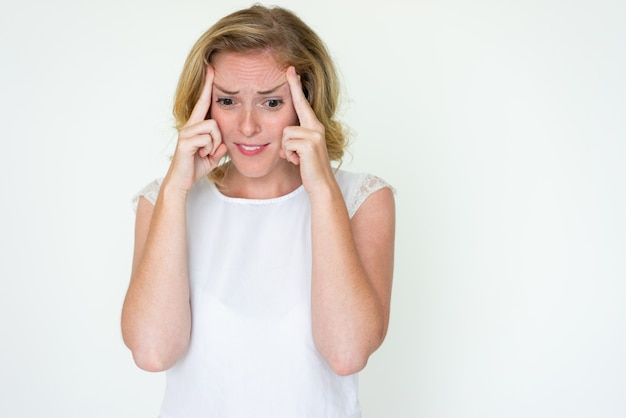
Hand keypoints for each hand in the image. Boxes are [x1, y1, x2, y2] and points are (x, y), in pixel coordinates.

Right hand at [165, 66, 226, 193]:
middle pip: (214, 119)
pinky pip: (207, 139)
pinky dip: (209, 149)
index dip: (208, 86)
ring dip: (214, 144)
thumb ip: (219, 147)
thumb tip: (225, 144)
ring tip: (206, 154)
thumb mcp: (213, 156)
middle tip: (210, 151)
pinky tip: (201, 156)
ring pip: (212, 128)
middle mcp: (189, 126)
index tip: (211, 68)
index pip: (203, 102)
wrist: (181, 182)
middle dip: (218, 136)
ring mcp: (185, 133)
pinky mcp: (185, 142)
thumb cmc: (194, 168)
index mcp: (195, 126)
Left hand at [282, 66, 334, 193]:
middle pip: (289, 120)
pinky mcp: (309, 144)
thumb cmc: (309, 168)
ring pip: (285, 134)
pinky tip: (298, 162)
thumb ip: (294, 139)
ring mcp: (314, 135)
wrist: (321, 184)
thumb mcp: (300, 150)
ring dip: (286, 150)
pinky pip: (287, 144)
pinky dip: (289, 156)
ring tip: (297, 159)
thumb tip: (283, 139)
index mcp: (313, 126)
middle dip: (289, 127)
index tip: (290, 69)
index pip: (302, 102)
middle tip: (294, 117)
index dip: (296, 86)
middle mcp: (315, 127)